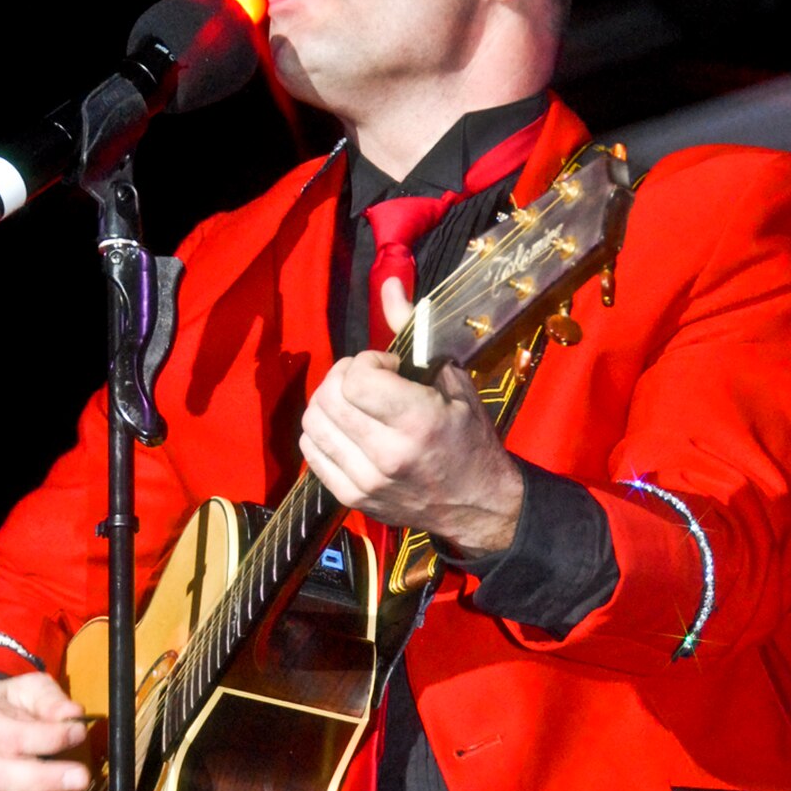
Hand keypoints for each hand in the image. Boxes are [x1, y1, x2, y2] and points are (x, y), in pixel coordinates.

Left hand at [299, 278, 523, 554]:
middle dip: (343, 377)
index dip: (365, 362)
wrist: (479, 505)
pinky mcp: (352, 499)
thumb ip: (413, 333)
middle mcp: (387, 454)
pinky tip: (346, 429)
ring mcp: (366, 481)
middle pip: (328, 397)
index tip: (388, 368)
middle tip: (367, 382)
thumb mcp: (453, 382)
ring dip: (329, 403)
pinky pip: (311, 453)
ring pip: (313, 423)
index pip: (355, 378)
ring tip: (356, 404)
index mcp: (418, 422)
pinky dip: (321, 432)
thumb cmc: (471, 439)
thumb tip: (388, 284)